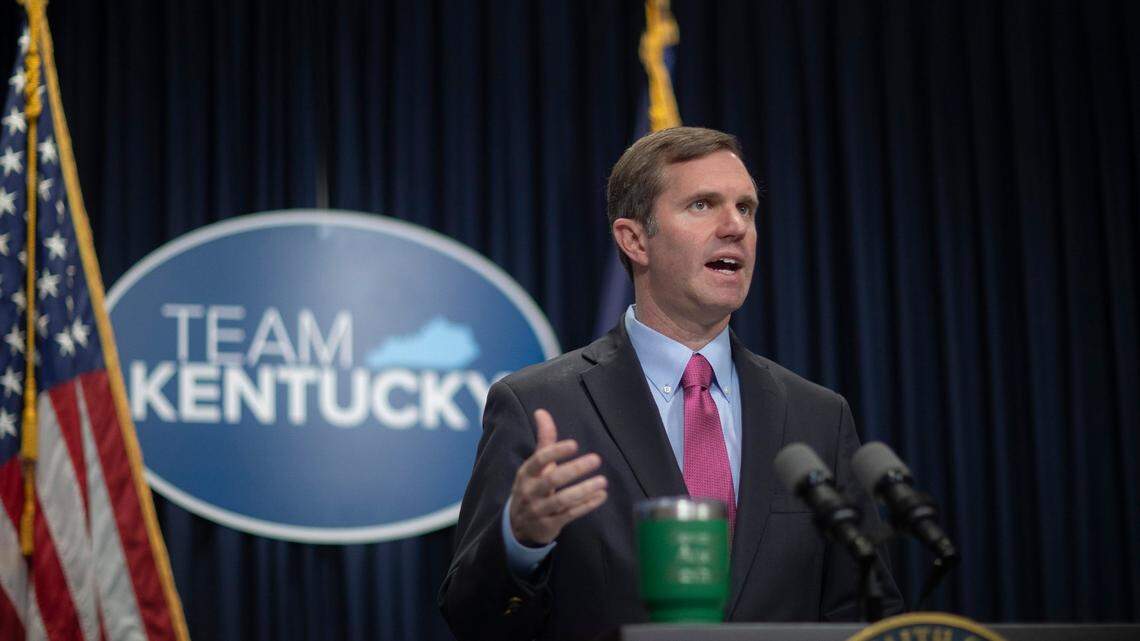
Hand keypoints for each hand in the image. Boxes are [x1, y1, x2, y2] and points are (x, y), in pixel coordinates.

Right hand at [509, 409, 607, 545]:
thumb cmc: (531, 487)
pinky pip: (569, 515)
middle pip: (552, 480)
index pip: (539, 460)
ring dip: (584, 490)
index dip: (556, 452)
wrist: (517, 526)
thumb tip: (541, 411)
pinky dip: (586, 506)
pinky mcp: (548, 526)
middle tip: (596, 459)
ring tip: (603, 481)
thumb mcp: (534, 466)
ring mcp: (538, 510)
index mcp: (525, 473)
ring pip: (562, 500)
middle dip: (575, 469)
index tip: (574, 444)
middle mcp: (529, 492)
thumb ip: (544, 441)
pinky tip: (601, 496)